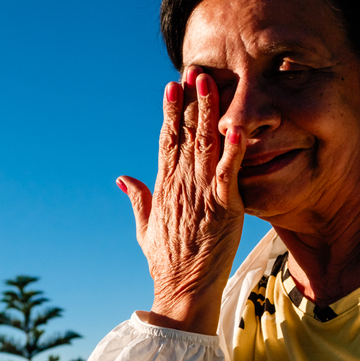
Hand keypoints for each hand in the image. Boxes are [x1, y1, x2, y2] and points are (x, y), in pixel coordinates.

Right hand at [118, 69, 245, 333]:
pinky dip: (233, 149)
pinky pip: (229, 172)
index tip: (172, 87)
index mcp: (164, 186)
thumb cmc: (166, 263)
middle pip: (185, 134)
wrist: (182, 290)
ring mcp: (201, 193)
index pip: (166, 141)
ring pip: (205, 144)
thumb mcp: (145, 227)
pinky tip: (237, 126)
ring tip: (211, 83)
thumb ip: (138, 199)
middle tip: (194, 71)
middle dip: (189, 101)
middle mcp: (180, 184)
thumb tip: (122, 178)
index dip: (170, 112)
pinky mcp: (222, 205)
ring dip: (208, 112)